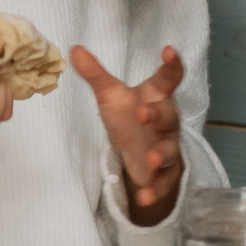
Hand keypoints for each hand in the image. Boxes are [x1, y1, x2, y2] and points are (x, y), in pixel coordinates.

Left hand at [72, 45, 186, 225]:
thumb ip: (96, 74)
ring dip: (161, 155)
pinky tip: (143, 197)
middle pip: (168, 115)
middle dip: (158, 114)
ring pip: (170, 150)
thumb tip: (74, 48)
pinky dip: (154, 189)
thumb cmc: (129, 116)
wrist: (140, 151)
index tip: (169, 50)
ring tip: (150, 159)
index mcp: (155, 97)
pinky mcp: (165, 173)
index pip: (167, 79)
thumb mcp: (111, 95)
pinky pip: (163, 182)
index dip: (171, 65)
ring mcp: (167, 147)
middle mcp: (166, 121)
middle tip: (144, 113)